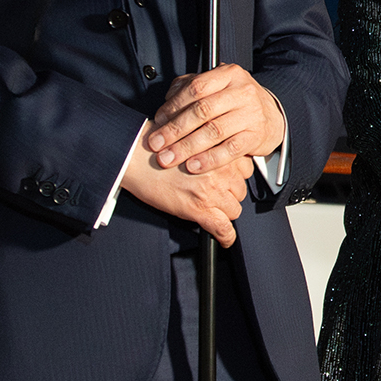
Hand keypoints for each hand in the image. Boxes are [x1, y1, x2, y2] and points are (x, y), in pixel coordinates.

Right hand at [120, 124, 253, 245]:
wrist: (136, 157)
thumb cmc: (158, 147)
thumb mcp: (192, 142)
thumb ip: (211, 150)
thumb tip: (221, 161)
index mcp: (220, 151)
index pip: (245, 170)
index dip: (235, 177)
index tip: (228, 181)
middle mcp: (221, 170)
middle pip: (240, 191)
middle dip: (229, 194)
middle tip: (213, 194)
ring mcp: (211, 190)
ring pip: (234, 210)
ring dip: (224, 212)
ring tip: (209, 209)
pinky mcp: (198, 209)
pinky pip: (223, 229)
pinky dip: (226, 237)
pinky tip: (224, 239)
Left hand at [145, 65, 284, 175]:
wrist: (272, 116)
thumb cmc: (236, 102)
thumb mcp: (216, 86)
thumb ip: (189, 88)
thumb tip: (167, 102)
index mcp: (228, 74)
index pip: (196, 88)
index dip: (174, 105)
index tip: (158, 121)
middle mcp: (242, 92)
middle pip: (203, 111)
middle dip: (175, 130)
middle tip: (156, 144)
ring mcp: (251, 114)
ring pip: (214, 131)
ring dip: (187, 147)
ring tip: (169, 158)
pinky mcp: (256, 136)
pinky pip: (229, 150)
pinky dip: (209, 160)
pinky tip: (193, 166)